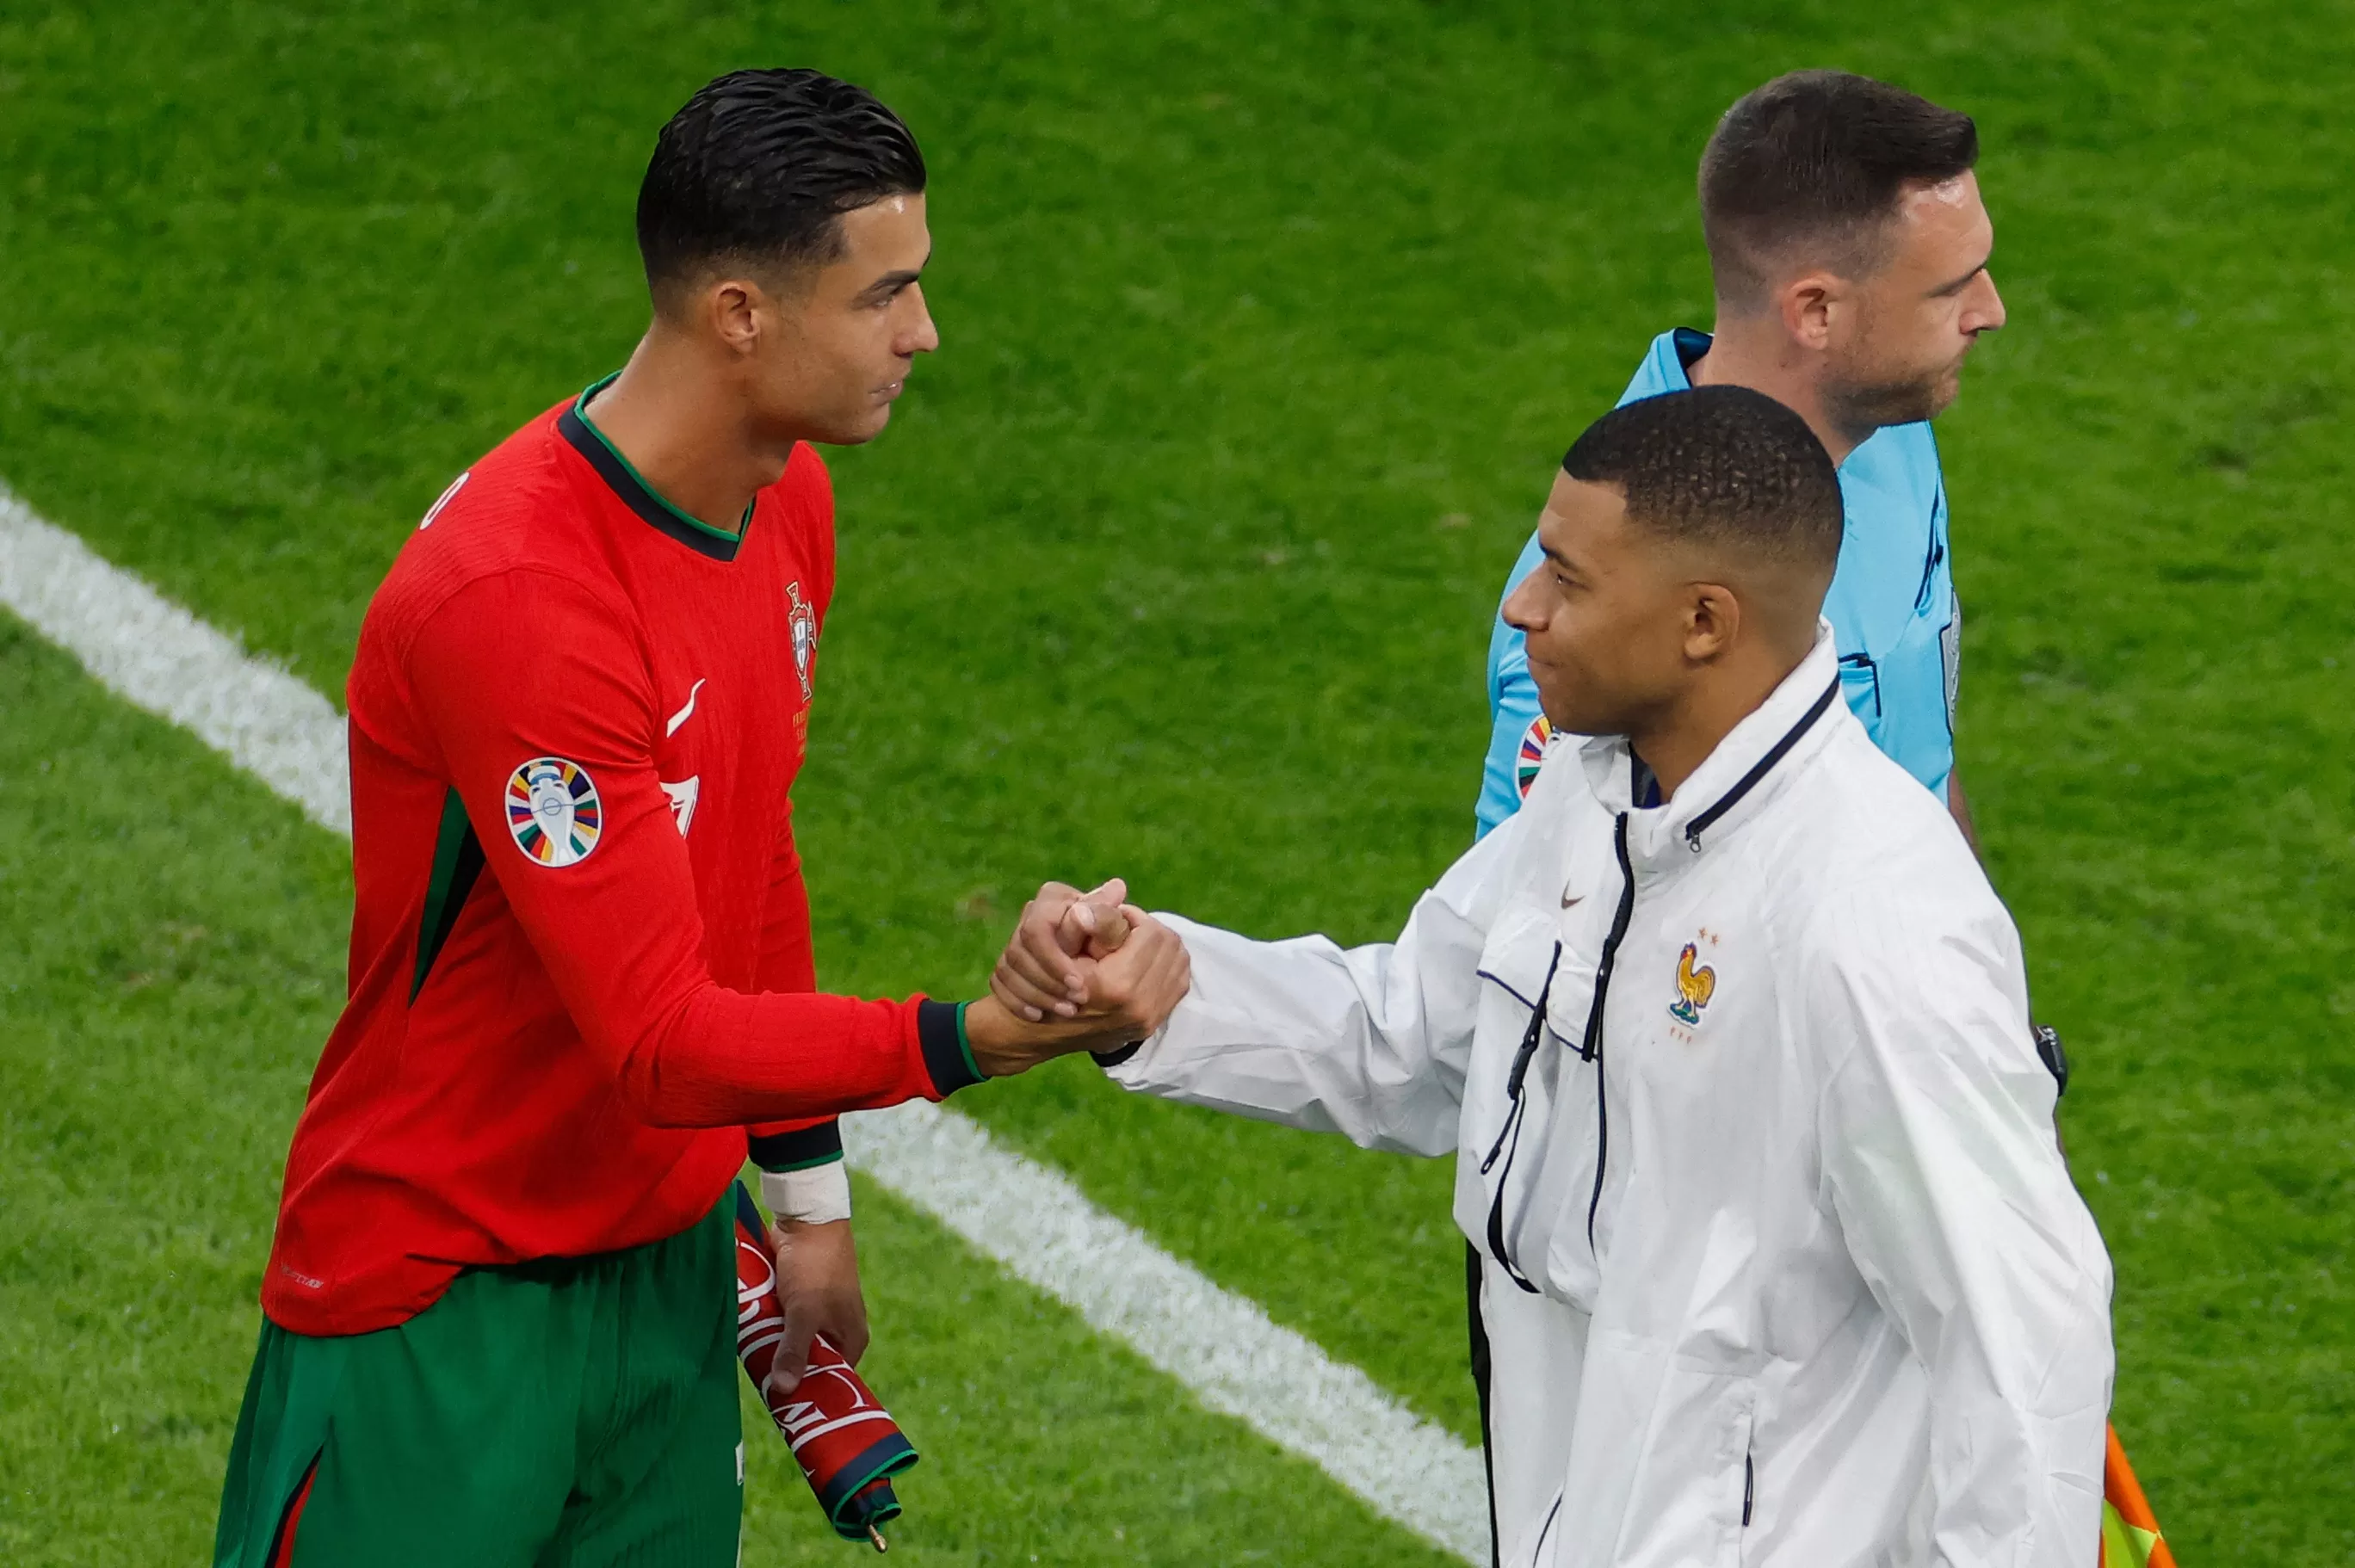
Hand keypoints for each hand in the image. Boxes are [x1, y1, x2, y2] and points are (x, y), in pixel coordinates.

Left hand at [764, 1217, 868, 1392]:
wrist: (806, 1219)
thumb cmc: (816, 1266)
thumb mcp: (805, 1313)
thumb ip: (795, 1351)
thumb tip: (784, 1390)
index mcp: (851, 1338)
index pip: (832, 1380)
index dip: (809, 1394)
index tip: (784, 1409)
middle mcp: (836, 1330)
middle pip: (808, 1364)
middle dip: (786, 1371)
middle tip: (761, 1388)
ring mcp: (815, 1314)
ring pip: (791, 1344)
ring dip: (773, 1349)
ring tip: (752, 1363)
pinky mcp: (796, 1300)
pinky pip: (780, 1325)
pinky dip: (768, 1329)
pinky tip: (750, 1338)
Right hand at [968, 901, 1190, 1075]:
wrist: (1045, 1032)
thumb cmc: (1050, 980)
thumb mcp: (1062, 945)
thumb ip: (1091, 917)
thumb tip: (1118, 887)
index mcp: (1119, 986)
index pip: (1152, 933)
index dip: (1135, 916)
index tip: (1116, 917)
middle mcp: (1141, 1006)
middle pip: (1171, 946)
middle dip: (1150, 929)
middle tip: (1127, 927)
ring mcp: (1150, 1019)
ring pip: (1179, 962)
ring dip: (1160, 946)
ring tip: (1134, 942)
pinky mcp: (1153, 1025)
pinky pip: (1178, 982)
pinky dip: (1165, 966)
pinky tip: (1144, 961)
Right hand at [992, 878, 1131, 1020]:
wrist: (1094, 971)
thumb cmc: (1111, 943)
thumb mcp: (1114, 933)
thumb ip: (1109, 918)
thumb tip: (1116, 889)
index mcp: (1054, 898)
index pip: (1037, 929)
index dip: (1055, 960)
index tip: (1080, 985)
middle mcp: (1030, 914)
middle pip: (1018, 952)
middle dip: (1048, 981)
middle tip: (1077, 1001)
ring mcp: (1013, 942)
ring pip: (1007, 969)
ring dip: (1037, 995)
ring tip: (1068, 1011)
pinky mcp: (1004, 968)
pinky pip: (998, 984)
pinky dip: (1017, 1002)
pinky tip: (1039, 1015)